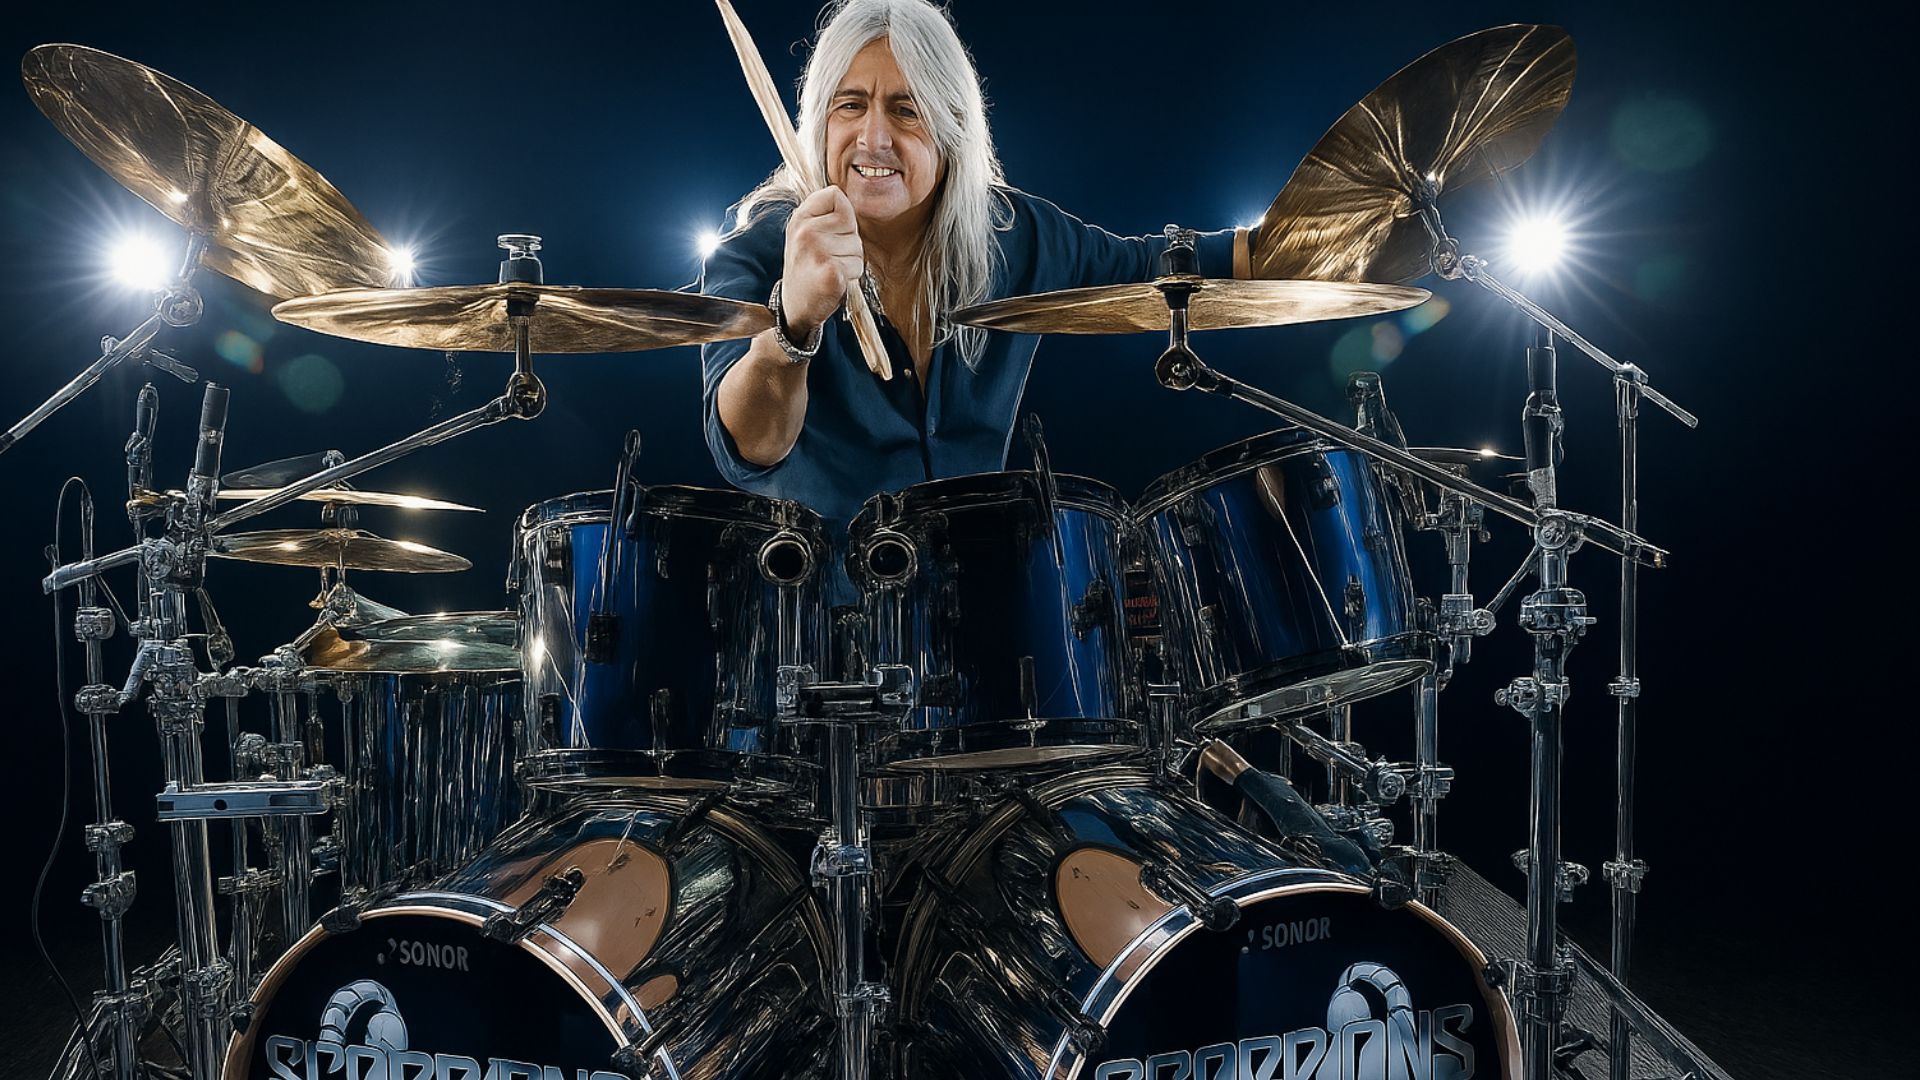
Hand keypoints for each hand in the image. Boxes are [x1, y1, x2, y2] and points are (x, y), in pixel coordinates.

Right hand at [781, 186, 863, 337]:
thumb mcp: (805, 233)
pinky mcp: (830, 273)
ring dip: (850, 262)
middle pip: (851, 222)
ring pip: (857, 247)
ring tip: (829, 270)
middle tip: (828, 258)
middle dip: (848, 242)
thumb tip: (843, 192)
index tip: (828, 232)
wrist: (795, 306)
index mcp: (800, 218)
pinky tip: (832, 282)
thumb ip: (824, 212)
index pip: (835, 194)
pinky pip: (857, 266)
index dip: (841, 215)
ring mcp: (816, 251)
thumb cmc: (807, 267)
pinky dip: (850, 278)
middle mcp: (805, 231)